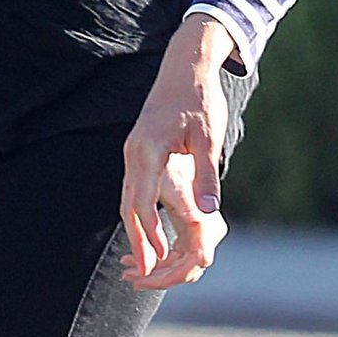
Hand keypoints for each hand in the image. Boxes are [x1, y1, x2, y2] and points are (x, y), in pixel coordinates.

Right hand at [120, 15, 238, 290]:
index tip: (153, 262)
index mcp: (148, 148)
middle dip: (136, 238)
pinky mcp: (139, 149)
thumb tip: (208, 213)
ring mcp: (134, 150)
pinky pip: (134, 186)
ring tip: (146, 258)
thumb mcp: (209, 136)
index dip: (147, 234)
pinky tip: (148, 227)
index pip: (141, 200)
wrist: (185, 65)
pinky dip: (138, 209)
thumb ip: (206, 174)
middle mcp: (134, 151)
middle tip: (143, 271)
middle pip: (128, 204)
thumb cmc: (199, 98)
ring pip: (128, 197)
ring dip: (136, 226)